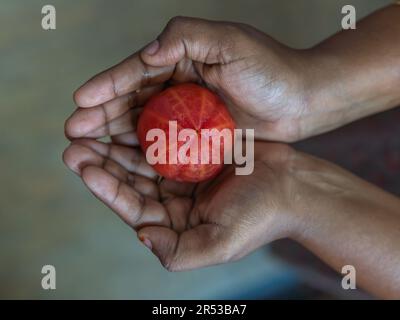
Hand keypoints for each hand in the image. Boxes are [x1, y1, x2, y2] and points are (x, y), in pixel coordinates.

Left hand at [63, 139, 296, 269]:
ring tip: (90, 128)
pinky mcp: (196, 152)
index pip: (133, 208)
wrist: (294, 188)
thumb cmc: (260, 218)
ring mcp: (184, 174)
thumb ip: (177, 252)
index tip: (85, 168)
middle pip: (131, 181)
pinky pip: (165, 139)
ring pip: (143, 159)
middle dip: (102, 163)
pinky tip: (129, 116)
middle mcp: (175, 200)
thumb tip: (141, 236)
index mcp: (175, 224)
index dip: (107, 189)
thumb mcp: (219, 244)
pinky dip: (147, 129)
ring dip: (117, 144)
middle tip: (75, 143)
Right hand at [67, 17, 312, 142]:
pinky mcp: (198, 135)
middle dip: (101, 114)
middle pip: (131, 100)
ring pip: (142, 123)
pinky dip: (142, 151)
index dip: (106, 85)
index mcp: (181, 57)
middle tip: (74, 131)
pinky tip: (123, 160)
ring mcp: (187, 112)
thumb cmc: (271, 69)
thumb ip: (185, 38)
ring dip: (114, 135)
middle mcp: (179, 84)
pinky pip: (164, 143)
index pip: (135, 71)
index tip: (79, 101)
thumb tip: (145, 54)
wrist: (302, 101)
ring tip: (87, 147)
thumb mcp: (229, 41)